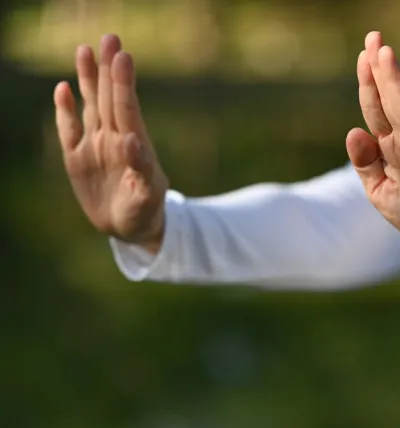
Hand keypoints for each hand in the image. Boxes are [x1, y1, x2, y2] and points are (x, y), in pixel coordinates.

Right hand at [54, 34, 167, 252]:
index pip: (127, 108)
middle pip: (110, 98)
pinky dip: (65, 111)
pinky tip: (62, 88)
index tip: (123, 57)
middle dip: (109, 70)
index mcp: (134, 144)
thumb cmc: (146, 209)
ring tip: (85, 50)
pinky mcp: (76, 158)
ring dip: (87, 79)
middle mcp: (114, 138)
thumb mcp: (147, 194)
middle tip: (110, 39)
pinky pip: (68, 129)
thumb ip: (141, 168)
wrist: (131, 227)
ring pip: (90, 106)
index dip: (124, 83)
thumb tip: (131, 139)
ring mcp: (95, 146)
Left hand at [345, 32, 399, 253]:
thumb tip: (354, 132)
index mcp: (389, 147)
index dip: (368, 84)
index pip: (375, 110)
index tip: (363, 55)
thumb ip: (366, 164)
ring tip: (386, 53)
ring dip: (395, 80)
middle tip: (374, 37)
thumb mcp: (380, 193)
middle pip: (389, 99)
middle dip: (380, 69)